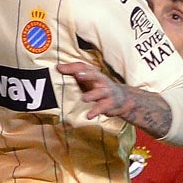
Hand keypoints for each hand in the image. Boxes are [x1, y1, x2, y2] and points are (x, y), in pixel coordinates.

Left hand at [56, 62, 170, 136]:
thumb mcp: (90, 79)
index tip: (59, 68)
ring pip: (100, 92)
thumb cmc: (101, 87)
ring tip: (84, 98)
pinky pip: (103, 107)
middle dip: (87, 74)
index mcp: (95, 74)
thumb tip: (58, 67)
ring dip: (92, 95)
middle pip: (95, 75)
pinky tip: (89, 115)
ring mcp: (107, 93)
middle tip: (77, 75)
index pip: (83, 67)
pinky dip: (96, 111)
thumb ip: (74, 72)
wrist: (124, 99)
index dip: (72, 67)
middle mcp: (101, 81)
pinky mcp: (110, 104)